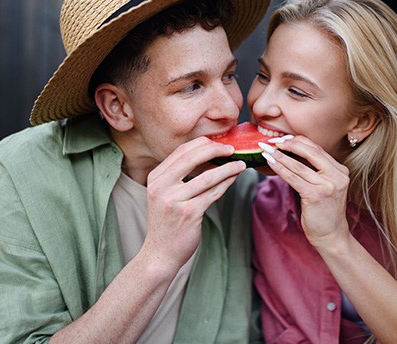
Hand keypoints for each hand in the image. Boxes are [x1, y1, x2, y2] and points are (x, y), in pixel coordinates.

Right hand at [143, 136, 245, 269]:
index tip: (219, 143)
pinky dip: (226, 183)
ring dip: (228, 167)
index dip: (202, 144)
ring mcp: (174, 200)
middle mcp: (161, 187)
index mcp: (155, 178)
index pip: (181, 152)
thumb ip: (179, 176)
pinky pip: (213, 192)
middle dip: (215, 150)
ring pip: (207, 176)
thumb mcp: (165, 195)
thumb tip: (208, 155)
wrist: (160, 253)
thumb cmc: (168, 223)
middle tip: (232, 149)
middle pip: (192, 157)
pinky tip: (235, 178)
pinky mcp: (188, 213)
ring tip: (241, 163)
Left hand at [262, 136, 351, 248]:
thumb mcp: (324, 186)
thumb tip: (291, 153)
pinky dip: (279, 168)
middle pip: (310, 151)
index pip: (317, 149)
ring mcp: (327, 185)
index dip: (298, 141)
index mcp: (340, 170)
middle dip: (288, 144)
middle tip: (272, 141)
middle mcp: (337, 175)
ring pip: (298, 165)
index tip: (283, 138)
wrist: (331, 235)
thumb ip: (314, 171)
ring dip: (279, 156)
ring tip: (265, 150)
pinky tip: (269, 162)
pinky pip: (293, 178)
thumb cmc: (324, 212)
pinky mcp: (315, 195)